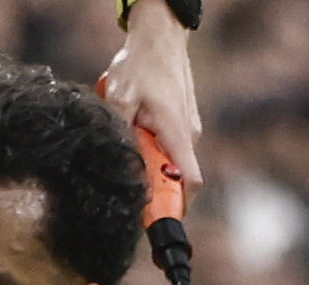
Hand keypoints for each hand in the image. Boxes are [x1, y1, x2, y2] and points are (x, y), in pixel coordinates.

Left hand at [100, 0, 203, 208]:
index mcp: (177, 132)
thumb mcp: (119, 98)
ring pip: (168, 162)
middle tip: (128, 192)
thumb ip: (121, 134)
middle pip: (176, 178)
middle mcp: (188, 134)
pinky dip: (149, 148)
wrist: (159, 36)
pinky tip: (132, 130)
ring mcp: (187, 128)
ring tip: (128, 146)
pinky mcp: (180, 123)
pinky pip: (166, 147)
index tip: (158, 224)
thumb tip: (119, 167)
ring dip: (147, 163)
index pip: (189, 182)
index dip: (177, 207)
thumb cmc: (140, 64)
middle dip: (153, 189)